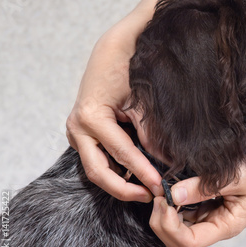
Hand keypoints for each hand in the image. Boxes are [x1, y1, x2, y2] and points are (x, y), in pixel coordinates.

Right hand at [66, 36, 161, 201]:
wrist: (114, 51)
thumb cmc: (129, 71)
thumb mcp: (144, 104)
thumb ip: (152, 135)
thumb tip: (168, 163)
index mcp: (91, 118)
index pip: (121, 154)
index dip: (143, 172)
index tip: (160, 186)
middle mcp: (77, 128)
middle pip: (99, 173)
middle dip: (125, 189)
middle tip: (151, 196)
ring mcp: (77, 132)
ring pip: (96, 169)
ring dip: (120, 182)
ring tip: (146, 189)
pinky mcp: (83, 134)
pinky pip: (98, 159)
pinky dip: (116, 170)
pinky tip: (136, 176)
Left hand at [149, 163, 245, 246]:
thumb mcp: (236, 177)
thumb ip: (205, 186)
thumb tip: (173, 193)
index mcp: (225, 227)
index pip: (188, 241)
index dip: (169, 225)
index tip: (164, 200)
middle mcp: (216, 227)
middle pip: (178, 241)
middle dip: (161, 222)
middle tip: (157, 196)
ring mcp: (211, 218)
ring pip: (177, 229)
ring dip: (164, 214)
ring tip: (162, 191)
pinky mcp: (208, 208)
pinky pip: (183, 214)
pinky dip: (172, 205)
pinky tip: (171, 189)